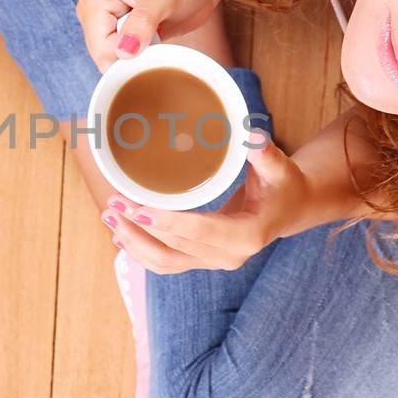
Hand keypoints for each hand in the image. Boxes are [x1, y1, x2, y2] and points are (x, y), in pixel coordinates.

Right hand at [76, 0, 229, 71]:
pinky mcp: (119, 32)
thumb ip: (142, 23)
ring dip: (138, 56)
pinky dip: (141, 57)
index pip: (100, 46)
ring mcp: (105, 23)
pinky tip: (154, 39)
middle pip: (103, 56)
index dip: (127, 51)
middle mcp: (93, 11)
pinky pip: (123, 60)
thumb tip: (125, 51)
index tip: (151, 35)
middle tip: (154, 31)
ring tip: (155, 32)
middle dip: (132, 54)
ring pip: (113, 61)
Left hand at [101, 130, 309, 273]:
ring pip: (165, 261)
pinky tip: (120, 235)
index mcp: (247, 236)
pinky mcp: (202, 260)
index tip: (139, 210)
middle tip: (113, 202)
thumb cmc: (283, 184)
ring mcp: (213, 262)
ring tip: (109, 216)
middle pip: (176, 247)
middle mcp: (228, 257)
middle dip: (141, 227)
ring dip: (134, 243)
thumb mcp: (279, 166)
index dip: (169, 222)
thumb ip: (264, 152)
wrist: (289, 208)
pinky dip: (141, 252)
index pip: (201, 231)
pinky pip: (166, 264)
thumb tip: (250, 134)